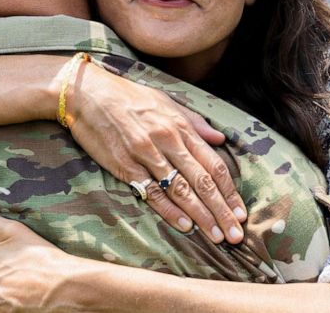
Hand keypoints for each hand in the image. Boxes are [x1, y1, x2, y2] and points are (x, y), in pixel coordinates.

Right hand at [66, 62, 246, 243]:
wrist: (87, 93)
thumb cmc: (127, 96)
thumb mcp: (166, 101)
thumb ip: (195, 123)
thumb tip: (220, 140)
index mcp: (180, 126)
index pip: (213, 164)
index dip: (229, 191)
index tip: (241, 212)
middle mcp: (168, 141)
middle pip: (202, 182)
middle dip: (221, 211)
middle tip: (235, 235)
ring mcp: (146, 154)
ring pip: (180, 190)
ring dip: (201, 216)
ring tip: (216, 236)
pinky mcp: (125, 166)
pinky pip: (151, 191)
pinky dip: (169, 210)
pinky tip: (184, 225)